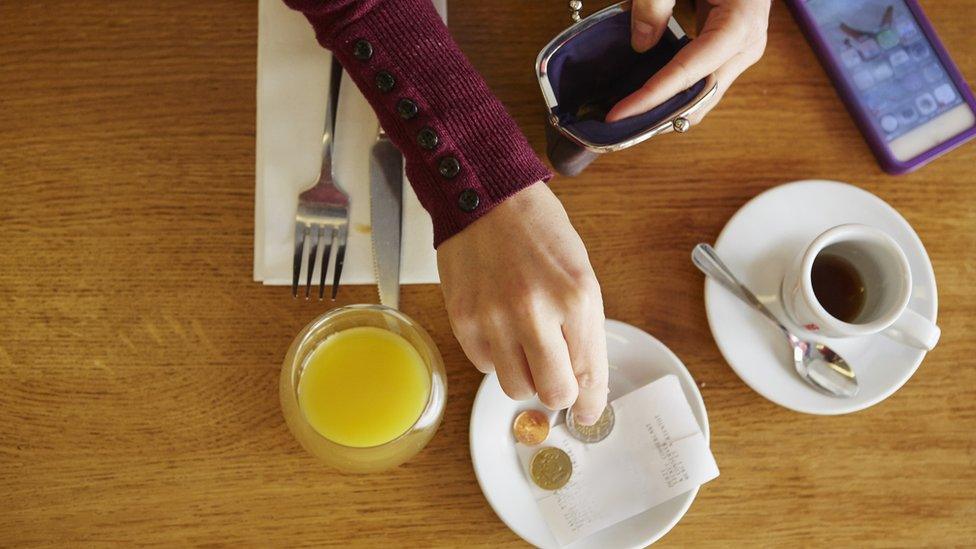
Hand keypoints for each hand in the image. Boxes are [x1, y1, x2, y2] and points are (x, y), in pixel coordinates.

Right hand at [437, 182, 608, 423]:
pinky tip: (499, 328)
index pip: (588, 374)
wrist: (484, 196)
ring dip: (525, 376)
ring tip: (525, 346)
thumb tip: (582, 381)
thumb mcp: (580, 273)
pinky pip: (484, 365)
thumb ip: (583, 329)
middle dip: (558, 393)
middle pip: (552, 392)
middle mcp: (535, 312)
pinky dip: (496, 357)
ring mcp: (494, 319)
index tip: (587, 412)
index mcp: (576, 298)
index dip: (590, 403)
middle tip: (556, 380)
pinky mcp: (463, 320)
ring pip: (516, 388)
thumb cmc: (538, 230)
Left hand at [606, 0, 770, 122]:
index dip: (652, 97)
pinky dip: (674, 95)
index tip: (619, 114)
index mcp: (740, 24)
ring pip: (703, 97)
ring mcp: (741, 51)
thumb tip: (641, 45)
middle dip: (660, 116)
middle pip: (701, 96)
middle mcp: (747, 45)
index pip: (690, 72)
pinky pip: (702, 83)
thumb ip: (655, 2)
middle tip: (618, 127)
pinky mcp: (730, 51)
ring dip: (667, 111)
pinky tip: (645, 100)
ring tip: (627, 119)